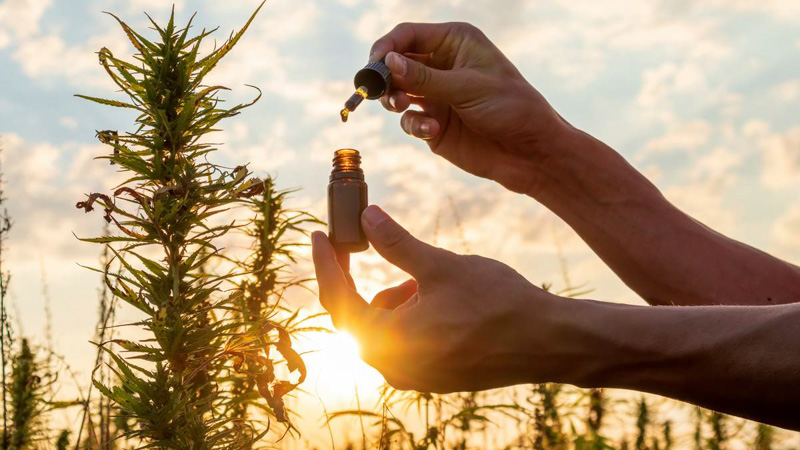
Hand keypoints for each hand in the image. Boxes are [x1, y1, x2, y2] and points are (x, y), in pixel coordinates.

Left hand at [311, 205, 566, 392]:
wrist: (547, 341)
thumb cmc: (496, 304)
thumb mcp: (440, 266)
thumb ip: (396, 244)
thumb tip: (366, 216)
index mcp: (387, 343)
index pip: (339, 301)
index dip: (326, 265)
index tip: (319, 236)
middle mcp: (395, 367)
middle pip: (358, 317)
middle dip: (362, 279)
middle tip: (364, 244)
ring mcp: (416, 376)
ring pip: (386, 326)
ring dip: (395, 297)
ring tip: (425, 277)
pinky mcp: (435, 375)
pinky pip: (408, 339)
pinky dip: (412, 314)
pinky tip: (437, 296)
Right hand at [370, 22, 569, 193]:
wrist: (530, 152)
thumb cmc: (511, 108)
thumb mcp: (468, 88)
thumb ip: (425, 77)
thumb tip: (387, 61)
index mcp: (455, 42)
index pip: (408, 35)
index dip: (386, 47)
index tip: (373, 64)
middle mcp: (442, 65)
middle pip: (396, 63)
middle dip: (385, 77)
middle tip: (380, 91)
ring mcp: (436, 95)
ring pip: (396, 91)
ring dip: (394, 99)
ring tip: (402, 105)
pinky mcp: (433, 124)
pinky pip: (409, 120)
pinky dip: (414, 124)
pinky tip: (432, 130)